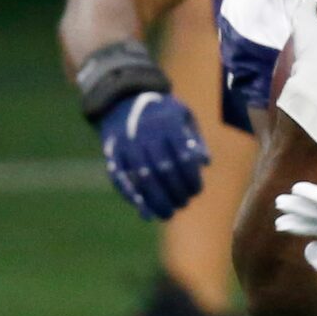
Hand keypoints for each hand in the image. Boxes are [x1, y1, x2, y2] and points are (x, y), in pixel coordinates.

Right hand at [100, 91, 209, 221]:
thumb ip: (195, 138)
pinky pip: (120, 178)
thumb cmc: (163, 114)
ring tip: (167, 214)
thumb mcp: (183, 117)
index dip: (191, 178)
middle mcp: (145, 131)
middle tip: (183, 203)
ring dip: (156, 200)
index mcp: (167, 121)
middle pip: (163, 170)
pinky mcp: (111, 152)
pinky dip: (132, 197)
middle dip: (176, 192)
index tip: (196, 191)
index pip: (184, 157)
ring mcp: (126, 142)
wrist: (124, 101)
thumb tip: (204, 163)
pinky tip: (144, 211)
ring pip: (142, 177)